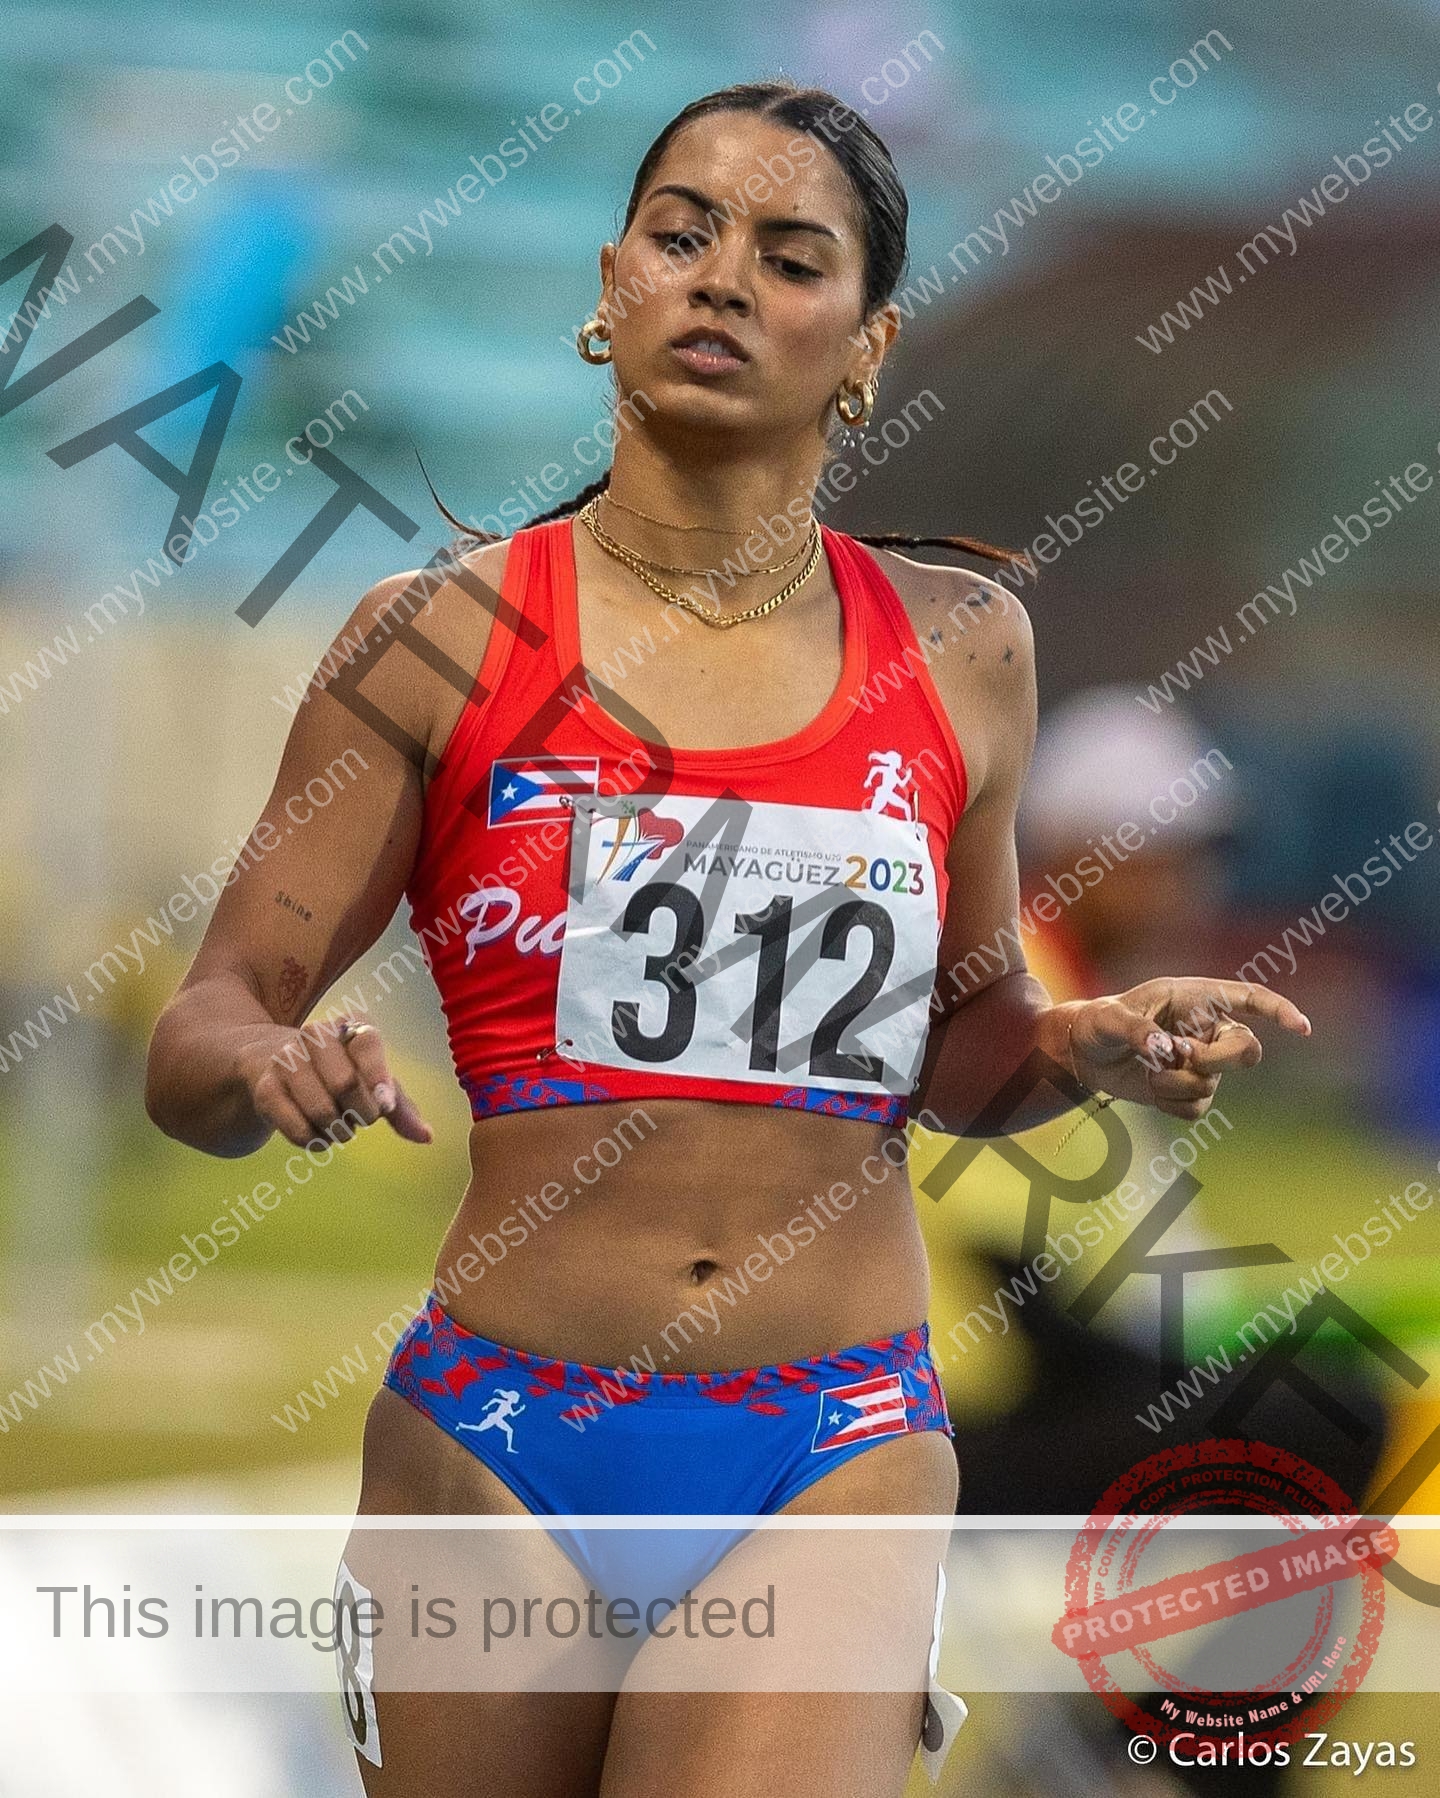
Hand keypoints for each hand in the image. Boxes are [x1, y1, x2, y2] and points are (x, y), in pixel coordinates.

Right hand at [235, 1016, 433, 1147]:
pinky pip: (298, 1129)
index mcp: (350, 1026)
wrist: (278, 1068)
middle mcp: (316, 1034)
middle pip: (344, 1083)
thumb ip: (401, 1108)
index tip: (385, 1105)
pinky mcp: (266, 1089)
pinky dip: (316, 1142)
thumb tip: (427, 1137)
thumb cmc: (340, 1074)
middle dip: (361, 1113)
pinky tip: (319, 1135)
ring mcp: (286, 1060)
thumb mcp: (374, 1084)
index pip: (368, 1043)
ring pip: (321, 1110)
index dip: (378, 1077)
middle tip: (363, 1119)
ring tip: (340, 1126)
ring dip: (339, 1131)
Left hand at [1063, 978, 1311, 1119]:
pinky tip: (1150, 1088)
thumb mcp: (1109, 1019)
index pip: (1249, 998)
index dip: (1279, 1010)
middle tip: (1178, 1054)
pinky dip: (1170, 1103)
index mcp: (1196, 998)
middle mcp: (1207, 1029)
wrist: (1083, 1055)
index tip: (1301, 1028)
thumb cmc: (1098, 1022)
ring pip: (1213, 1083)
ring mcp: (1202, 1062)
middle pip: (1245, 1050)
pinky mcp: (1189, 1091)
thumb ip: (1136, 1030)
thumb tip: (1165, 1049)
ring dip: (1175, 1082)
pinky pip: (1196, 1108)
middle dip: (1216, 1059)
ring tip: (1147, 1068)